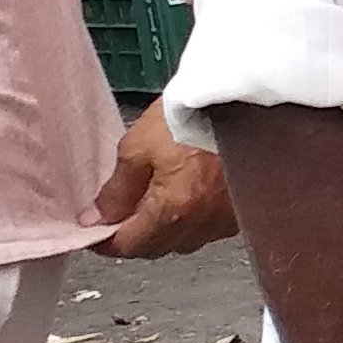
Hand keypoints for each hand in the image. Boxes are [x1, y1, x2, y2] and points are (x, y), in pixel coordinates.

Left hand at [92, 106, 235, 256]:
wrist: (241, 94)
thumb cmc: (193, 114)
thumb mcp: (138, 146)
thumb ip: (117, 190)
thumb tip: (99, 218)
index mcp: (176, 209)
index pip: (131, 246)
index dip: (105, 241)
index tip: (95, 231)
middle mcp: (206, 221)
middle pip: (160, 247)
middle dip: (137, 235)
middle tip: (121, 213)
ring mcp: (230, 217)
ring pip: (187, 240)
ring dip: (167, 229)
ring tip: (157, 201)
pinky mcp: (247, 206)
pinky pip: (212, 227)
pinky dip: (195, 220)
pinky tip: (189, 196)